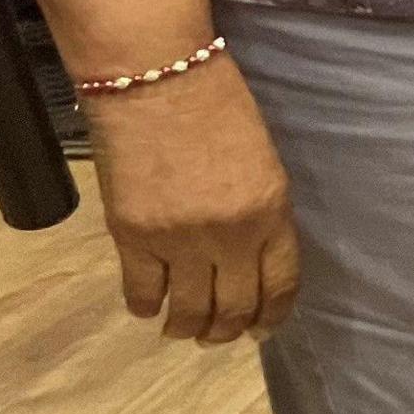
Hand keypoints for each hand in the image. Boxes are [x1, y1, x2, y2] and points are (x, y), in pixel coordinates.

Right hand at [86, 55, 300, 344]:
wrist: (158, 78)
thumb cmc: (217, 106)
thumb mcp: (261, 161)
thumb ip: (259, 211)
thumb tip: (247, 257)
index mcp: (272, 212)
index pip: (280, 285)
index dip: (270, 317)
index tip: (261, 330)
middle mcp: (231, 235)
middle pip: (234, 309)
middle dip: (226, 331)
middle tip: (216, 335)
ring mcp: (180, 240)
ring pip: (187, 313)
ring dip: (186, 328)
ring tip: (181, 328)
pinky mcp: (133, 237)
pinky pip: (141, 293)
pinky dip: (145, 306)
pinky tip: (148, 305)